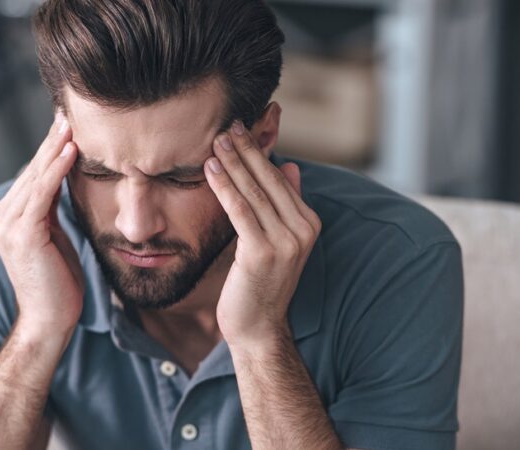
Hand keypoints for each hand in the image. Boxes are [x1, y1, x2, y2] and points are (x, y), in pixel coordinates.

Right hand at [0, 111, 82, 335]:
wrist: (50, 319)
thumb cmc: (59, 282)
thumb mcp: (56, 236)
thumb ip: (53, 210)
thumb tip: (66, 181)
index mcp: (7, 217)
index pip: (34, 175)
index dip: (51, 149)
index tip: (67, 123)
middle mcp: (1, 217)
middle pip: (33, 171)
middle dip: (53, 140)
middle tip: (69, 111)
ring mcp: (8, 225)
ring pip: (37, 177)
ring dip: (56, 147)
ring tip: (72, 122)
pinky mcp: (22, 234)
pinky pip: (42, 194)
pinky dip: (57, 170)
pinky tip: (71, 150)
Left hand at [204, 120, 321, 347]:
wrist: (258, 327)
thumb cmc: (261, 283)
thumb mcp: (278, 240)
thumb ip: (286, 203)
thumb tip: (290, 165)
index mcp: (308, 223)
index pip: (280, 179)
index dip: (259, 152)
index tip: (241, 129)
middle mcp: (302, 230)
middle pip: (269, 180)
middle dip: (246, 150)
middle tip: (227, 124)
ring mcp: (285, 242)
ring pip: (254, 191)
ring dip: (233, 162)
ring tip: (216, 139)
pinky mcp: (262, 252)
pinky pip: (241, 210)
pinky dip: (224, 187)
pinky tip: (210, 169)